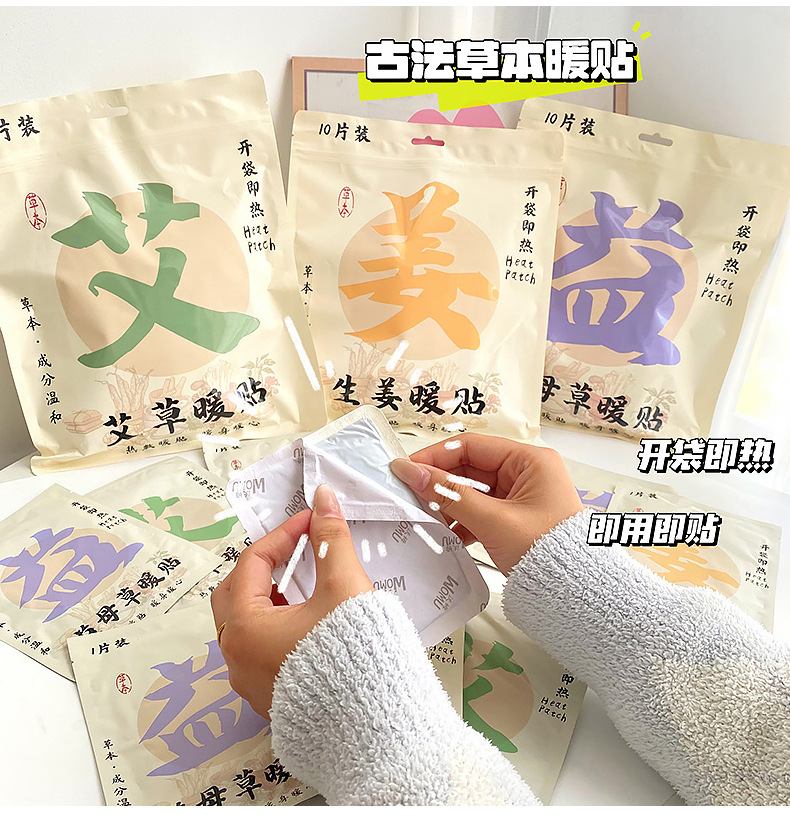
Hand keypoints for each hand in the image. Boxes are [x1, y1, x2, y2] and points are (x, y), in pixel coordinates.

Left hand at [210, 483, 372, 717]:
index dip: (284, 535)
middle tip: (298, 550)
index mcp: (246, 628)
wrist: (377, 729)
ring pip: (246, 624)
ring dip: (270, 596)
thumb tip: (324, 499)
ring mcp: (251, 683)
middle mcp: (237, 658)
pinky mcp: (270, 698)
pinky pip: (260, 649)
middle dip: (266, 565)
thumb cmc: (356, 657)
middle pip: (236, 593)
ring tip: (305, 583)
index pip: (252, 563)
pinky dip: (276, 624)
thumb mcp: (344, 587)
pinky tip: (308, 621)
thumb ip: (331, 539)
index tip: (312, 521)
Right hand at [390, 434, 581, 573]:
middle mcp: (527, 473)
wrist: (574, 595)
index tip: (408, 469)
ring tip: (425, 515)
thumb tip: (412, 472)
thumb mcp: (494, 522)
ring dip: (449, 503)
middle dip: (440, 482)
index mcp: (530, 461)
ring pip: (473, 491)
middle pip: (470, 468)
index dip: (437, 456)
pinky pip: (480, 510)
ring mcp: (521, 496)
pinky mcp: (515, 518)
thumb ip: (450, 495)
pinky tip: (445, 532)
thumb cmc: (548, 554)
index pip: (472, 446)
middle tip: (410, 493)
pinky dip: (461, 519)